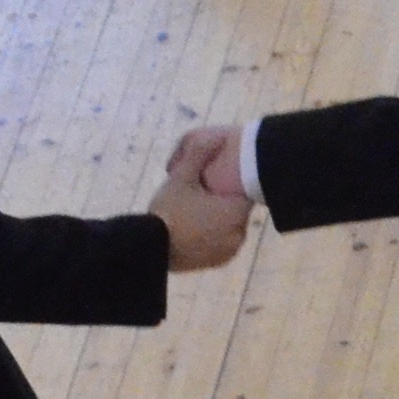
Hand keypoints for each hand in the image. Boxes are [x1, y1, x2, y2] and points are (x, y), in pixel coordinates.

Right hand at [151, 132, 252, 269]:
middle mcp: (239, 232)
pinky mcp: (222, 261)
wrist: (152, 249)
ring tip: (197, 214)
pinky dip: (215, 237)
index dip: (232, 186)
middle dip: (225, 203)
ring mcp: (231, 249)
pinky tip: (197, 230)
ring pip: (232, 227)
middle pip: (238, 211)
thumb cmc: (168, 211)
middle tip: (202, 197)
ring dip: (221, 221)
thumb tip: (214, 137)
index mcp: (235, 211)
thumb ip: (199, 155)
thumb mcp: (181, 178)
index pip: (246, 193)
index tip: (216, 183)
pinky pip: (224, 243)